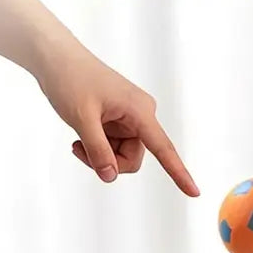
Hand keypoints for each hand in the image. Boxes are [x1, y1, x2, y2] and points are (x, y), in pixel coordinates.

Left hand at [35, 46, 198, 196]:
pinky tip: (82, 136)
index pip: (163, 148)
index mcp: (140, 110)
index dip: (179, 172)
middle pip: (132, 160)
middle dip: (107, 162)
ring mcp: (129, 120)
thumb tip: (110, 176)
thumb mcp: (82, 120)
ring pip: (120, 157)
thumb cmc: (71, 80)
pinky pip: (112, 149)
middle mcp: (140, 115)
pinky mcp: (119, 123)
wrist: (57, 60)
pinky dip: (96, 149)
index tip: (194, 192)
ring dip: (99, 156)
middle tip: (81, 149)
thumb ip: (98, 151)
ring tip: (79, 139)